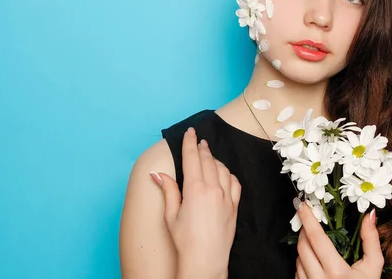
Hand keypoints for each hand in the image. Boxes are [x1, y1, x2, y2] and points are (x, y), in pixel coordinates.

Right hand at [150, 127, 241, 278]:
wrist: (205, 260)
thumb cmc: (185, 240)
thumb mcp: (171, 215)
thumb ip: (168, 190)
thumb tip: (157, 174)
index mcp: (195, 189)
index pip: (192, 158)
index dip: (190, 143)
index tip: (189, 132)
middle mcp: (213, 189)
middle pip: (208, 160)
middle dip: (202, 148)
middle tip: (198, 139)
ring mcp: (226, 197)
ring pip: (222, 169)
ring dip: (214, 159)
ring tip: (208, 155)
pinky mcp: (234, 206)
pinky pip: (234, 182)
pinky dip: (228, 174)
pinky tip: (224, 173)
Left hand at [295, 203, 383, 278]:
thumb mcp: (374, 266)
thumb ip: (371, 239)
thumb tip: (369, 215)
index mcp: (337, 272)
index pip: (316, 239)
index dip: (308, 219)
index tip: (301, 205)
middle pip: (303, 247)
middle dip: (304, 231)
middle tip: (310, 221)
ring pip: (298, 259)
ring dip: (304, 248)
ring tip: (316, 245)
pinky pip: (297, 273)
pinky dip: (303, 263)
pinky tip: (314, 262)